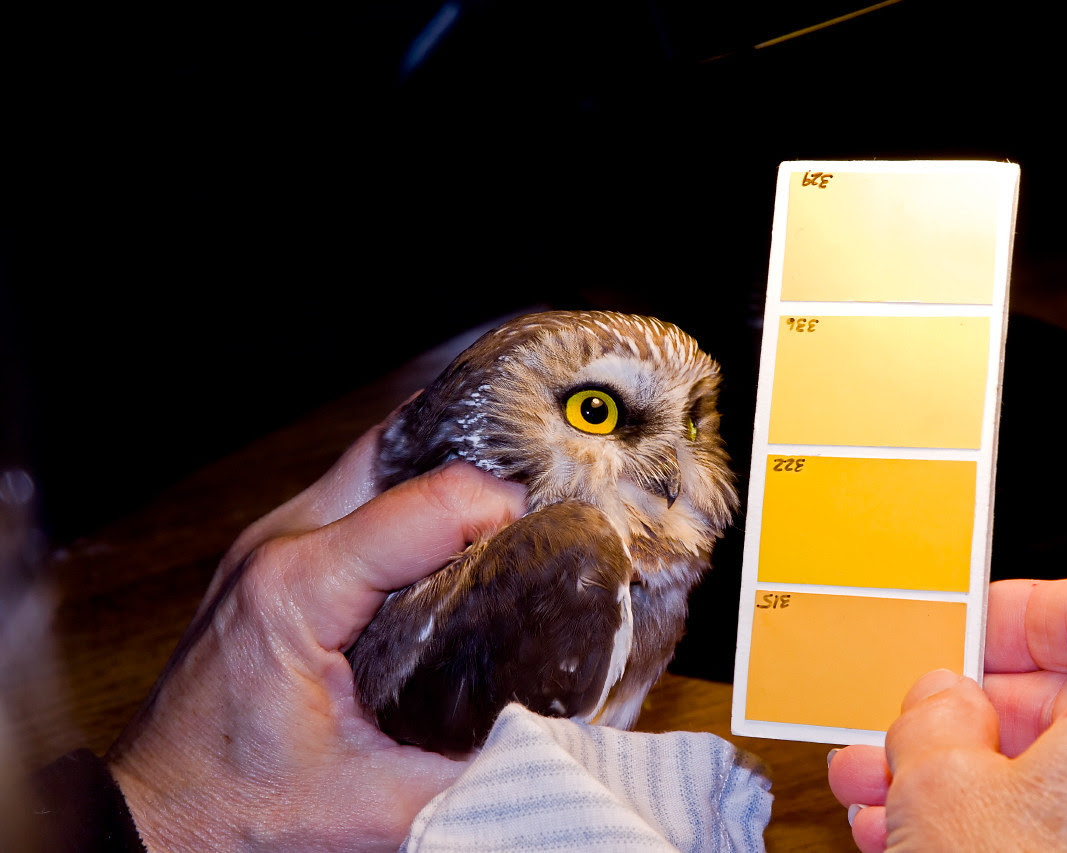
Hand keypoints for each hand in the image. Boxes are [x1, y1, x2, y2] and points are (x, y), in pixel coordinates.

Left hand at [106, 418, 526, 850]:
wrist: (155, 818)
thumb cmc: (232, 807)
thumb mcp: (369, 808)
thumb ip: (469, 777)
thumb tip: (556, 744)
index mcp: (299, 589)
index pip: (429, 504)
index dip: (505, 507)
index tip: (554, 539)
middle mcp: (281, 545)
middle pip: (397, 449)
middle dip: (477, 461)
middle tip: (541, 497)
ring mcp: (273, 543)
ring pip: (376, 462)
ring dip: (443, 474)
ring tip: (510, 511)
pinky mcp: (276, 557)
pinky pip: (356, 496)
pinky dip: (411, 499)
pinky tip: (452, 536)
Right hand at [828, 577, 1066, 851]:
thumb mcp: (940, 781)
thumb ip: (937, 710)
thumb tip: (944, 700)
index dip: (1017, 607)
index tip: (963, 623)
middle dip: (968, 710)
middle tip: (903, 720)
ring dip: (971, 770)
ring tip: (888, 789)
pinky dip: (1009, 820)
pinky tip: (929, 837)